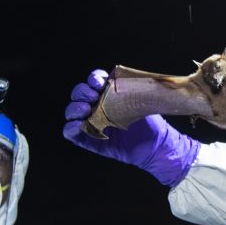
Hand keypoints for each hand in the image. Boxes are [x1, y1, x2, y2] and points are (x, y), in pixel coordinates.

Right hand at [63, 69, 201, 186]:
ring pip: (72, 112)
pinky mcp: (89, 140)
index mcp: (109, 94)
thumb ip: (134, 90)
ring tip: (85, 110)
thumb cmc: (150, 122)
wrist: (155, 146)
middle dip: (82, 92)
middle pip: (79, 94)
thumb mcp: (143, 101)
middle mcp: (97, 106)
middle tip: (93, 97)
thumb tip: (130, 80)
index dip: (93, 79)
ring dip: (74, 108)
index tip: (100, 82)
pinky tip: (78, 125)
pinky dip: (70, 128)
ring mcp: (92, 122)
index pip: (94, 81)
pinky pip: (71, 133)